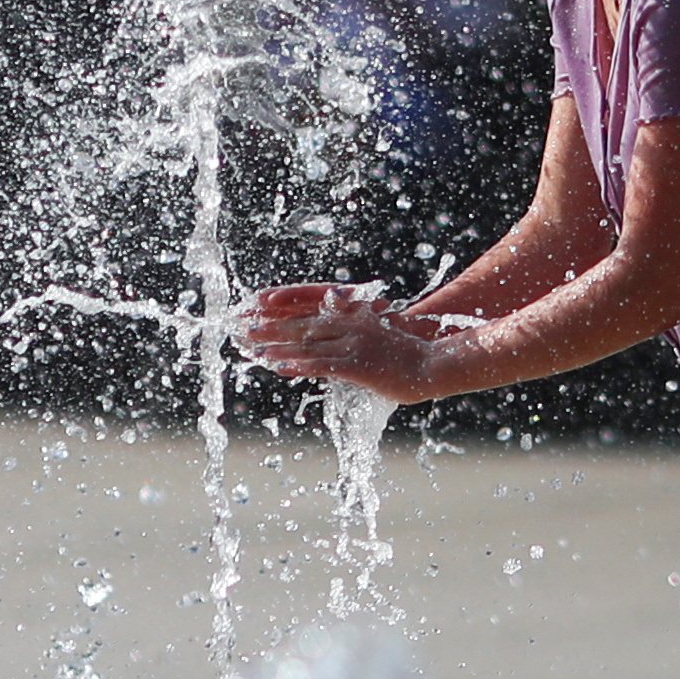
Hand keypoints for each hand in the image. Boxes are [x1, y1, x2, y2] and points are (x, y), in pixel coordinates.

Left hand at [236, 282, 452, 402]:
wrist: (435, 363)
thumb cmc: (409, 354)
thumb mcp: (379, 334)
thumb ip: (356, 329)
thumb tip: (336, 335)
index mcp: (354, 317)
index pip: (312, 311)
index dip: (283, 311)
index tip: (259, 311)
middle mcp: (350, 326)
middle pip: (302, 325)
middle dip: (271, 326)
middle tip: (244, 327)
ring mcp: (353, 344)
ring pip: (307, 344)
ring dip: (277, 346)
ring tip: (252, 347)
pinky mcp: (357, 365)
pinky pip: (321, 365)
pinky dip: (298, 365)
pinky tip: (279, 367)